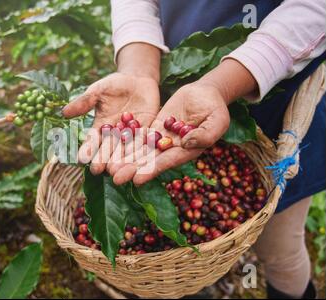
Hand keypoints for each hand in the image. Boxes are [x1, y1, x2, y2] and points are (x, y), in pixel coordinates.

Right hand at [62, 72, 159, 174]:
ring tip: (121, 171)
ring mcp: (132, 135)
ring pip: (127, 150)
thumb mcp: (97, 91)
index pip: (93, 141)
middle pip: (110, 150)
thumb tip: (63, 112)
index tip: (82, 159)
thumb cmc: (113, 84)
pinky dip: (144, 151)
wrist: (137, 79)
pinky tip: (143, 160)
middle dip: (106, 160)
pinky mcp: (148, 132)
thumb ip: (84, 102)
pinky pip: (146, 142)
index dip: (88, 150)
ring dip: (124, 161)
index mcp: (101, 127)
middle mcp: (115, 135)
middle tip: (101, 171)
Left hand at [109, 81, 229, 184]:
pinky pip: (139, 135)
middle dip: (132, 169)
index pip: (167, 162)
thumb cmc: (216, 109)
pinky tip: (111, 146)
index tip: (137, 179)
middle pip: (149, 160)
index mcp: (187, 152)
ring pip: (141, 150)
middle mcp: (171, 149)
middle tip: (115, 178)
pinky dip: (126, 140)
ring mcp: (161, 138)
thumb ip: (205, 134)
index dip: (152, 170)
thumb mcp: (217, 121)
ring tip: (108, 167)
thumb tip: (186, 143)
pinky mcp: (154, 128)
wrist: (205, 94)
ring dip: (125, 158)